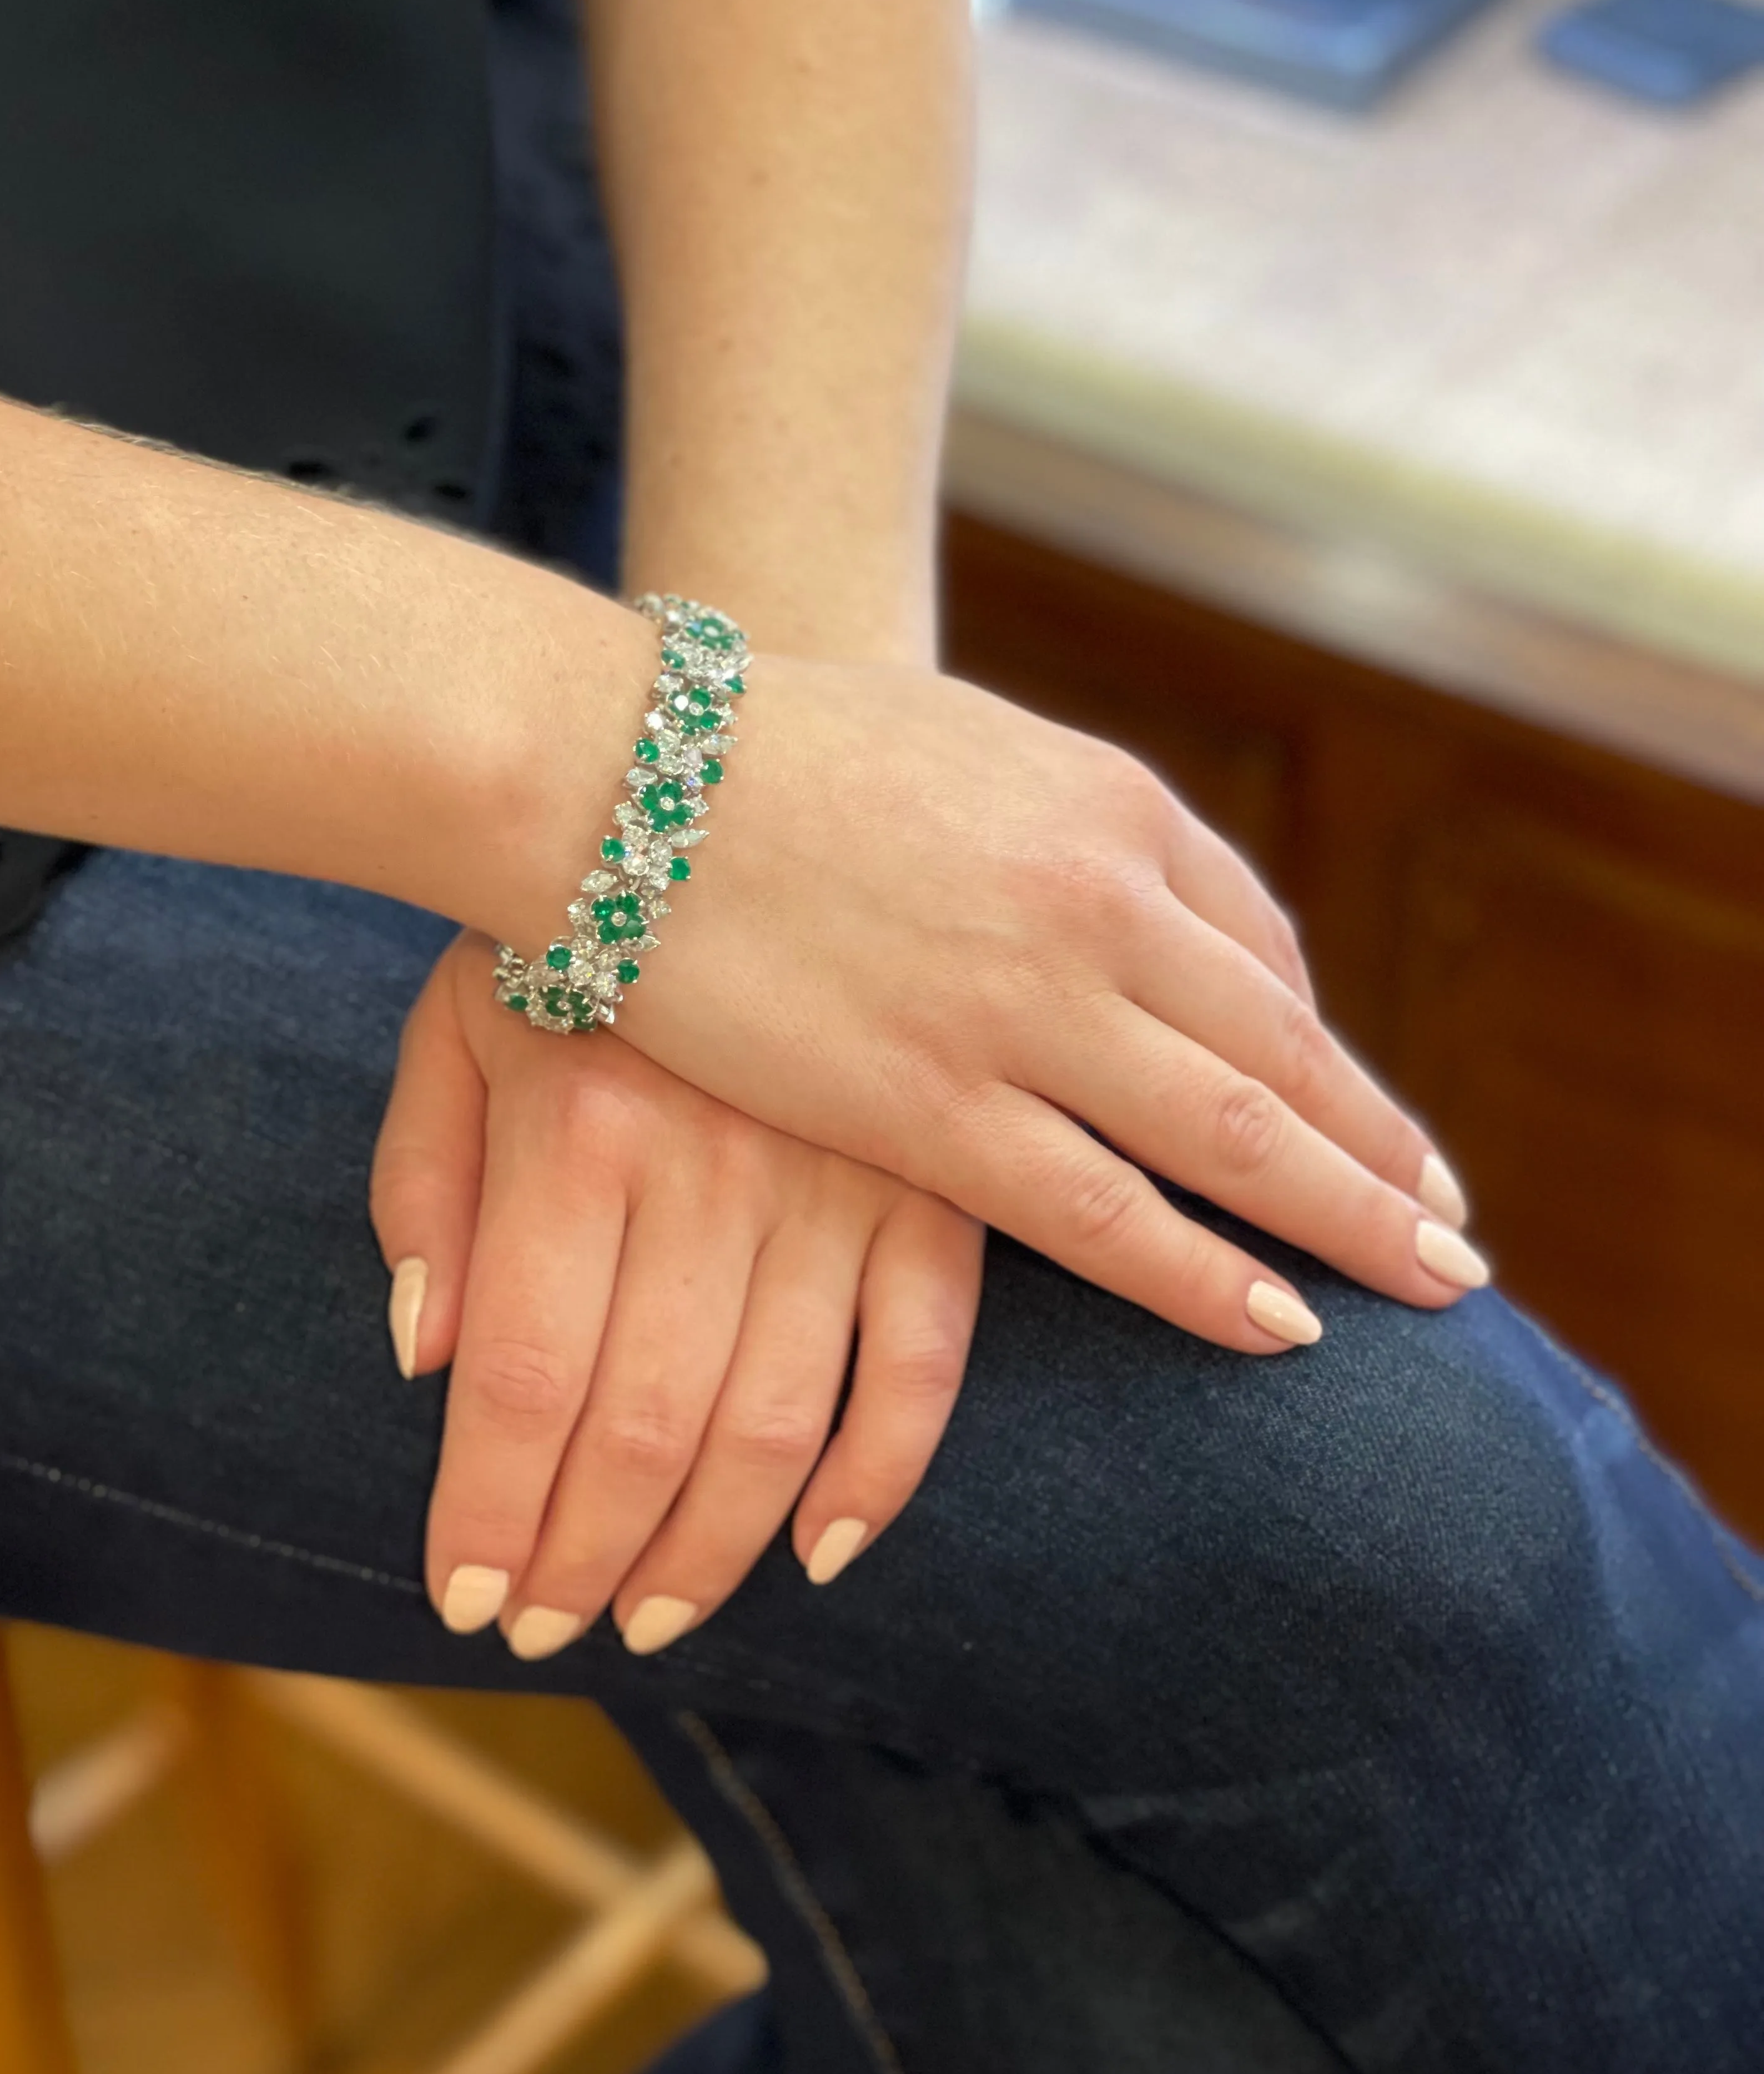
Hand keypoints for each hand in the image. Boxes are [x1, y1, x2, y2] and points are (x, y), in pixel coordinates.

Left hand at [370, 932, 984, 1654]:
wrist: (748, 789)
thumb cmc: (579, 920)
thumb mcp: (457, 1019)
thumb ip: (425, 1185)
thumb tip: (424, 1360)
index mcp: (584, 1125)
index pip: (525, 1377)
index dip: (491, 1512)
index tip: (464, 1603)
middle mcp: (716, 1164)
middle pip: (646, 1424)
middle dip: (589, 1557)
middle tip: (552, 1633)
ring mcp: (843, 1177)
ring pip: (779, 1419)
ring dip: (712, 1547)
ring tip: (654, 1620)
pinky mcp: (939, 1183)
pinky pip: (926, 1361)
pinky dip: (881, 1472)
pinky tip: (825, 1551)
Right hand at [512, 636, 1482, 1353]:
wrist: (616, 767)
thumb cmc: (764, 748)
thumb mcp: (957, 749)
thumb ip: (1051, 834)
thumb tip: (1109, 913)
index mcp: (1107, 806)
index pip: (1261, 952)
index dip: (1325, 1054)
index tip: (1364, 1124)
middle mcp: (1099, 904)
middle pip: (1284, 1053)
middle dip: (1385, 1154)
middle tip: (1458, 1233)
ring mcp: (1025, 1007)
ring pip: (1234, 1138)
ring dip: (1347, 1221)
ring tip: (1428, 1286)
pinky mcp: (931, 1106)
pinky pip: (1105, 1214)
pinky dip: (1205, 1275)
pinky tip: (1279, 1325)